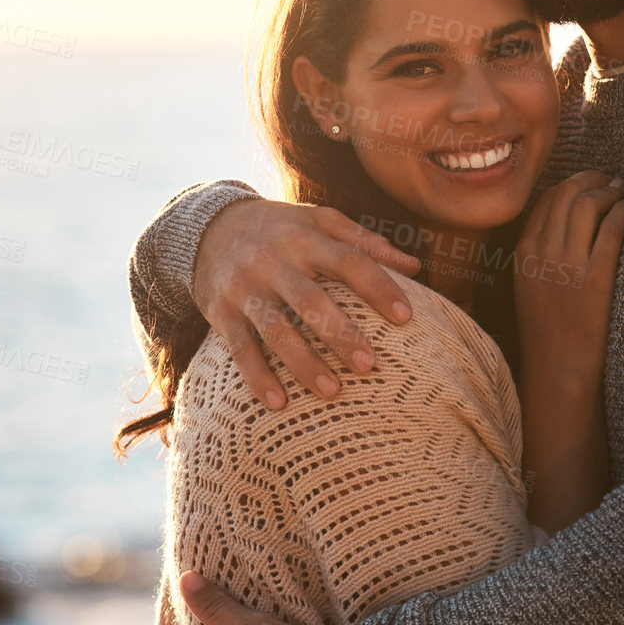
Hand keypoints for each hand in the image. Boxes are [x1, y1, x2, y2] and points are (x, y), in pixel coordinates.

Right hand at [193, 199, 421, 407]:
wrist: (208, 226)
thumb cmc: (282, 228)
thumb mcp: (319, 221)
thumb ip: (364, 242)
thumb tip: (415, 267)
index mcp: (304, 237)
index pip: (348, 260)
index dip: (378, 287)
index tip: (407, 317)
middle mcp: (272, 260)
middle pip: (309, 299)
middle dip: (340, 333)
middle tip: (369, 365)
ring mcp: (244, 287)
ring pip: (274, 328)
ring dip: (302, 362)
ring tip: (333, 391)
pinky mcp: (220, 310)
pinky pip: (239, 347)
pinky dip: (257, 376)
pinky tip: (279, 403)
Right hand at [513, 171, 623, 387]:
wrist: (556, 370)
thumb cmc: (547, 332)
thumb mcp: (528, 286)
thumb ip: (537, 254)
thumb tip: (561, 224)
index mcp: (524, 252)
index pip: (547, 200)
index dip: (571, 183)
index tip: (589, 182)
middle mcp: (542, 252)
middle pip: (567, 194)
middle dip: (591, 178)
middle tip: (610, 178)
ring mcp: (568, 265)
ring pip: (587, 205)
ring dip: (608, 191)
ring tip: (622, 191)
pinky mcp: (595, 278)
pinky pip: (610, 230)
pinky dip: (621, 213)